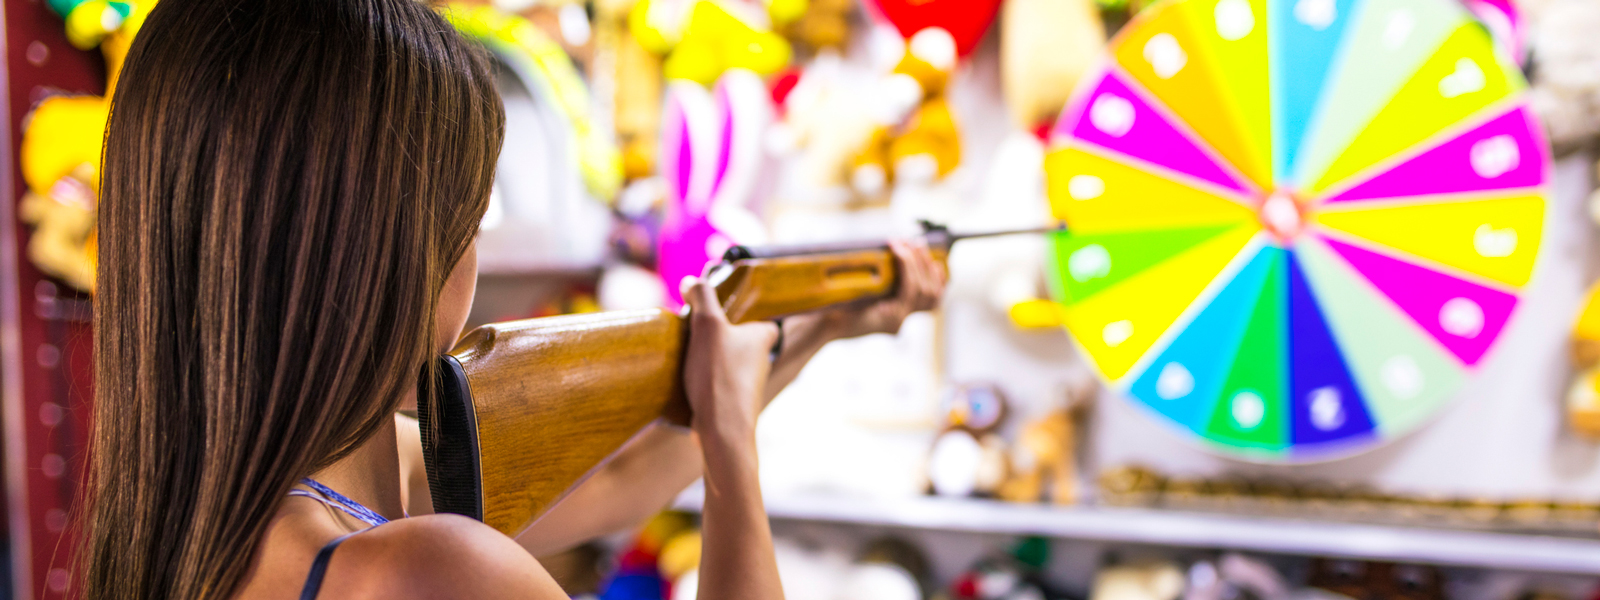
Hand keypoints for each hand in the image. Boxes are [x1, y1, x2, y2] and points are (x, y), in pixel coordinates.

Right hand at [681, 277, 780, 449]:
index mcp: (764, 337)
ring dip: (707, 358)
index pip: (760, 315)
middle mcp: (761, 360)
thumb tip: (691, 281)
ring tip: (686, 356)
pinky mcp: (732, 402)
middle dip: (717, 334)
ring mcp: (747, 383)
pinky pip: (716, 383)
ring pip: (726, 361)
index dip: (741, 311)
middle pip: (738, 338)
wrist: (722, 430)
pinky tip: (686, 381)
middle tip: (692, 330)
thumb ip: (701, 296)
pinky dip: (703, 380)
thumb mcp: (708, 325)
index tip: (717, 310)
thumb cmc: (720, 375)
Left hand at [819, 239, 946, 339]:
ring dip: (917, 261)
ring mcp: (897, 321)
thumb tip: (892, 250)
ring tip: (906, 243)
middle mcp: (900, 321)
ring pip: (923, 290)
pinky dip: (906, 266)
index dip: (938, 279)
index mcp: (895, 316)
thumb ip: (878, 282)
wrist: (819, 322)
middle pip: (932, 294)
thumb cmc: (833, 303)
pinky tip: (897, 249)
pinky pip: (908, 289)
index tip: (934, 258)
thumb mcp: (861, 292)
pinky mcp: (890, 318)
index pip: (932, 301)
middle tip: (917, 242)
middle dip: (927, 264)